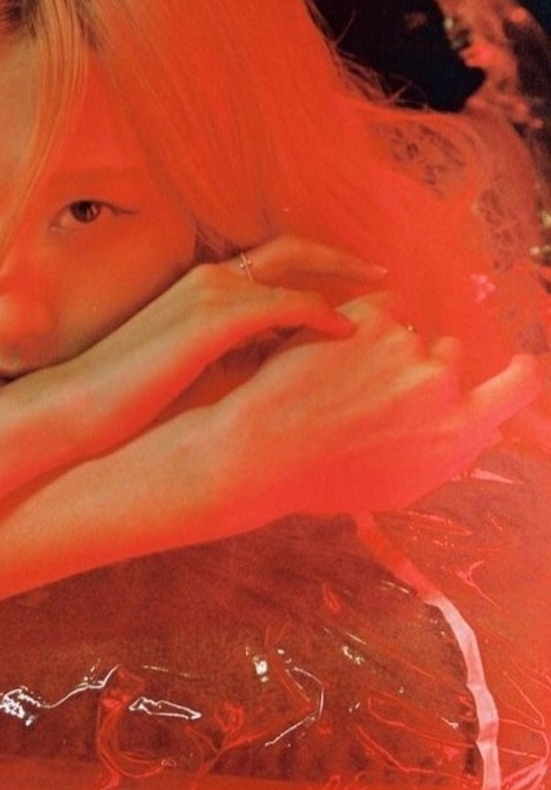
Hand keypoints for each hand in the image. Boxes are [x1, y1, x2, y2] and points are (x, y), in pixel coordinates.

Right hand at [26, 237, 374, 459]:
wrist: (76, 406)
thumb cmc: (131, 396)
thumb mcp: (195, 366)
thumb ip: (238, 352)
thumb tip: (288, 360)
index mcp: (203, 285)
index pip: (274, 258)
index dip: (321, 265)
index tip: (361, 282)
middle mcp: (210, 277)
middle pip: (292, 248)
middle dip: (344, 259)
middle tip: (388, 277)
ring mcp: (210, 294)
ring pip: (294, 272)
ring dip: (342, 285)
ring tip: (384, 309)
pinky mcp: (210, 320)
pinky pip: (282, 305)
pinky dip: (319, 312)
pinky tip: (347, 331)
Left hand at [218, 293, 542, 518]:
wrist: (267, 447)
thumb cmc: (328, 477)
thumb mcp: (403, 484)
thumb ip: (448, 452)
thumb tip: (485, 430)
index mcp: (458, 433)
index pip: (518, 387)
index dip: (521, 372)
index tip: (520, 363)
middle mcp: (441, 386)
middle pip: (450, 353)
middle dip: (422, 362)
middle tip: (371, 386)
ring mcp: (408, 346)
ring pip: (411, 330)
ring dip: (387, 344)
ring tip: (340, 374)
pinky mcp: (371, 316)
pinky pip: (384, 305)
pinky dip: (364, 319)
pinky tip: (334, 345)